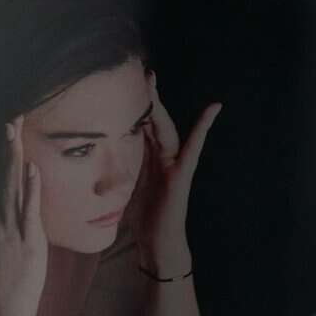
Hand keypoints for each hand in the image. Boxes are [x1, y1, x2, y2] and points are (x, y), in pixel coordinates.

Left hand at [126, 74, 221, 276]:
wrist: (158, 242)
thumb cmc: (144, 218)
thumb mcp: (126, 186)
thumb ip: (122, 168)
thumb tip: (103, 156)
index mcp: (147, 158)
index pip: (140, 126)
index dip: (134, 107)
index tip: (126, 85)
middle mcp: (161, 156)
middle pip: (153, 121)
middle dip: (147, 97)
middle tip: (143, 72)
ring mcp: (173, 163)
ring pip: (165, 128)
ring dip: (159, 105)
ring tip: (154, 81)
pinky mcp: (181, 174)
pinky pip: (193, 148)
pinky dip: (203, 128)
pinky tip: (213, 109)